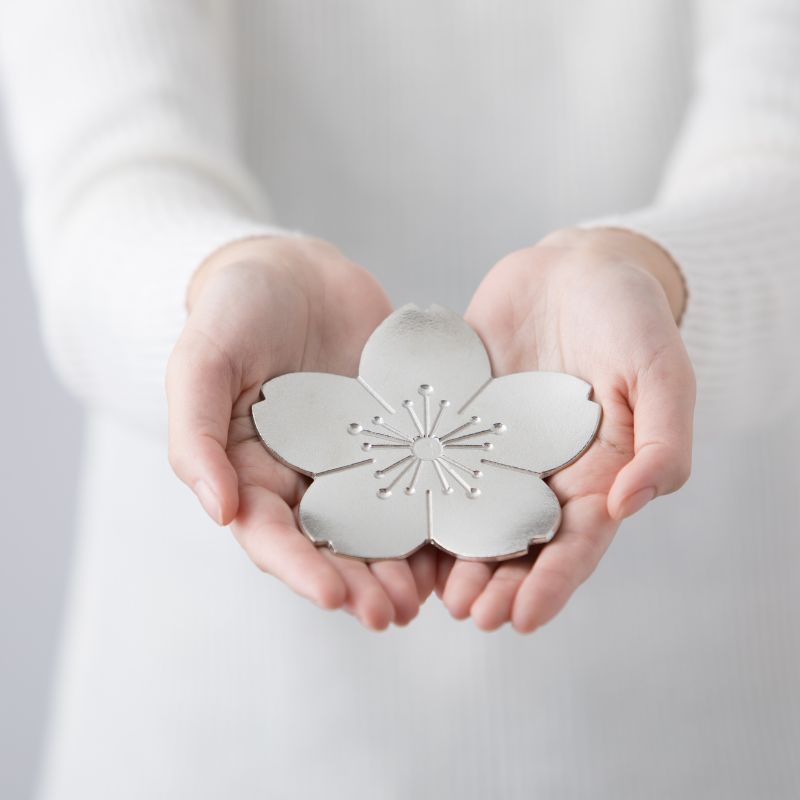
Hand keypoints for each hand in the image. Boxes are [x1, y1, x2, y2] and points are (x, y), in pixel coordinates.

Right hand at [167, 236, 436, 628]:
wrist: (294, 269)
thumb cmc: (235, 310)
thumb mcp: (202, 362)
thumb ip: (197, 433)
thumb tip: (217, 511)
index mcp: (250, 471)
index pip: (272, 535)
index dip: (300, 569)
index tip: (335, 597)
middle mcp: (303, 477)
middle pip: (329, 544)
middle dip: (359, 583)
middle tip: (393, 615)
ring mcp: (352, 459)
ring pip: (377, 524)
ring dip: (399, 566)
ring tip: (428, 599)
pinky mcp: (394, 435)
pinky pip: (414, 478)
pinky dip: (431, 513)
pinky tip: (457, 539)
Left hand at [438, 227, 694, 631]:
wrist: (573, 267)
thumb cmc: (628, 315)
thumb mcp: (661, 371)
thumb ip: (662, 439)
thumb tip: (632, 504)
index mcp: (598, 471)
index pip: (577, 542)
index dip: (553, 583)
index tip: (524, 619)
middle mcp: (544, 470)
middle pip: (520, 541)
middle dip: (497, 582)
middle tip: (468, 614)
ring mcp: (498, 448)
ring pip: (474, 512)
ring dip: (456, 555)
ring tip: (431, 592)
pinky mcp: (461, 419)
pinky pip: (438, 461)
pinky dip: (422, 494)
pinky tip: (399, 523)